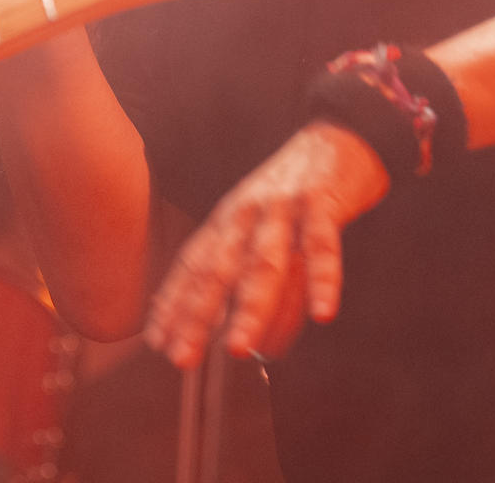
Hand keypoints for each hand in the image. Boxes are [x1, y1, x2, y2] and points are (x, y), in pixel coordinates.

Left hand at [144, 122, 388, 367]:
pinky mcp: (322, 203)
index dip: (174, 305)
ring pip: (264, 264)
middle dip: (197, 316)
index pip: (192, 267)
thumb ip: (239, 267)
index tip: (156, 343)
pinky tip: (322, 314)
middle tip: (181, 358)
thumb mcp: (255, 223)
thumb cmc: (291, 193)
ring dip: (250, 307)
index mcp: (226, 221)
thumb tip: (223, 327)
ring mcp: (282, 209)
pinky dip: (322, 279)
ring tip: (238, 347)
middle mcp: (245, 215)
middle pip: (217, 271)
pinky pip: (322, 246)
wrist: (338, 136)